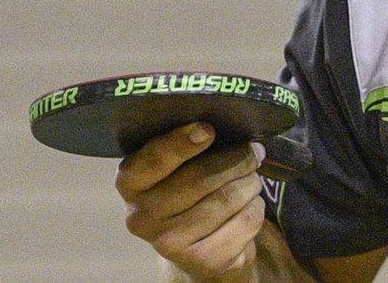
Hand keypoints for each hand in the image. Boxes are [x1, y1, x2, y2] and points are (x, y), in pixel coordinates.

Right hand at [116, 122, 267, 280]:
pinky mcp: (203, 261)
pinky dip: (256, 207)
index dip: (181, 143)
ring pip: (228, 197)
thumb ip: (187, 145)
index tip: (208, 130)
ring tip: (251, 180)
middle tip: (253, 153)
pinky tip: (249, 205)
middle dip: (238, 159)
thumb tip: (218, 127)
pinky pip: (246, 220)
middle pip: (201, 177)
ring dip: (250, 183)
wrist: (199, 250)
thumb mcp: (177, 167)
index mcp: (131, 184)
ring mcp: (169, 243)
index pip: (153, 160)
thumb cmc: (190, 193)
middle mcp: (141, 217)